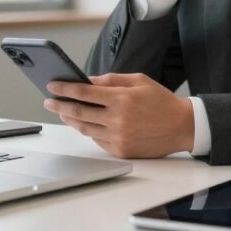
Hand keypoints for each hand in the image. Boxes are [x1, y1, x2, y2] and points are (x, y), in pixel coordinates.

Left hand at [43, 73, 194, 158]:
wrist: (182, 127)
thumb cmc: (161, 101)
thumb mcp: (138, 81)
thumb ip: (111, 80)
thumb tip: (87, 81)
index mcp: (121, 99)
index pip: (84, 93)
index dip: (64, 88)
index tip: (52, 85)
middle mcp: (117, 120)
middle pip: (78, 112)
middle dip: (59, 105)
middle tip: (48, 100)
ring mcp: (118, 137)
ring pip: (84, 128)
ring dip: (69, 119)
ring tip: (61, 111)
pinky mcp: (121, 150)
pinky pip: (97, 140)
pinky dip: (87, 130)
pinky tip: (82, 123)